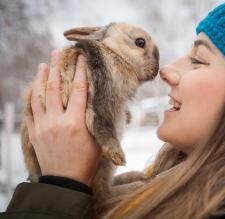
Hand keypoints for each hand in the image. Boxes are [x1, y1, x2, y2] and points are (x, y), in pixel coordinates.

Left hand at [26, 50, 100, 185]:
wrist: (66, 180)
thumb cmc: (87, 161)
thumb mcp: (98, 140)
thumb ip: (96, 119)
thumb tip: (98, 101)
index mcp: (75, 122)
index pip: (78, 90)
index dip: (80, 71)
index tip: (80, 57)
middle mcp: (57, 121)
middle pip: (55, 88)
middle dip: (56, 67)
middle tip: (57, 52)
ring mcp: (43, 126)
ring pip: (39, 96)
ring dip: (40, 79)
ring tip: (43, 65)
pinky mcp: (34, 133)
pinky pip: (30, 111)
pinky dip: (31, 97)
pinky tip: (32, 88)